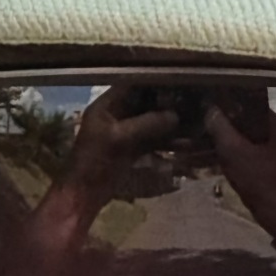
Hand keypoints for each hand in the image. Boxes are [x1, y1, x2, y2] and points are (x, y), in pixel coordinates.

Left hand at [65, 84, 178, 210]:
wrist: (84, 194)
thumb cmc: (94, 162)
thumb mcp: (119, 138)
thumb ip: (146, 124)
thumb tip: (175, 115)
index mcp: (105, 106)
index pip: (131, 85)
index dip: (153, 82)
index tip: (176, 81)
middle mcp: (115, 116)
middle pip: (144, 103)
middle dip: (165, 103)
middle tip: (190, 100)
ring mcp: (124, 133)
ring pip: (150, 122)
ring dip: (169, 122)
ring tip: (192, 120)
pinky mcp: (131, 150)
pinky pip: (152, 140)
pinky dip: (166, 140)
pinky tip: (184, 141)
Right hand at [204, 104, 275, 243]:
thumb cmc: (257, 178)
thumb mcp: (234, 151)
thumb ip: (220, 127)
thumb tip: (209, 108)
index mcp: (270, 121)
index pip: (245, 99)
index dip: (224, 99)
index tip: (204, 100)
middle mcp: (270, 129)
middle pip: (239, 117)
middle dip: (217, 120)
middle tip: (194, 118)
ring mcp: (265, 146)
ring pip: (236, 135)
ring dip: (217, 137)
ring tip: (192, 136)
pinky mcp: (259, 161)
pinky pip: (237, 149)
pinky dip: (222, 151)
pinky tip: (201, 154)